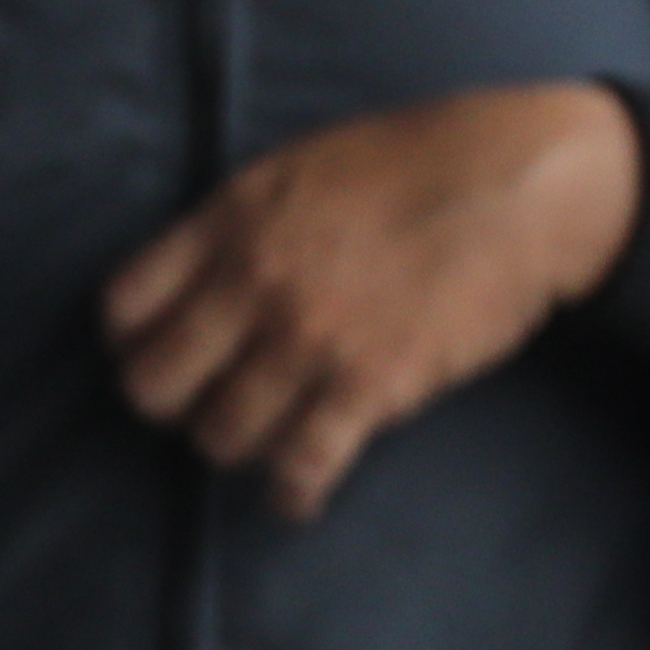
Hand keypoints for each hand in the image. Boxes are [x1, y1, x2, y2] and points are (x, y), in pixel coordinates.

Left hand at [103, 83, 642, 521]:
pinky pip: (301, 468)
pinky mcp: (371, 385)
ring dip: (235, 441)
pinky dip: (292, 492)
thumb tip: (198, 274)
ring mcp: (311, 338)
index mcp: (236, 216)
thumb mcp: (310, 161)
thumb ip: (244, 218)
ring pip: (219, 435)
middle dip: (171, 400)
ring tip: (261, 432)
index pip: (124, 306)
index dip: (130, 339)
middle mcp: (257, 281)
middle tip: (202, 397)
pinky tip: (296, 492)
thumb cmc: (425, 158)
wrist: (526, 183)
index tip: (151, 349)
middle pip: (154, 386)